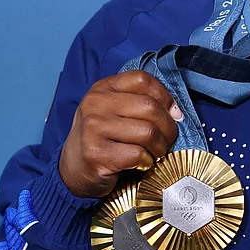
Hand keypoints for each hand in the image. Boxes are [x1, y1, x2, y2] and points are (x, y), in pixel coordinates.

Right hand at [58, 71, 182, 198]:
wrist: (73, 170)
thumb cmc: (102, 139)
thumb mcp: (114, 111)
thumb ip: (141, 103)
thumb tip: (176, 112)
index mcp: (102, 88)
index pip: (143, 80)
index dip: (165, 97)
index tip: (172, 114)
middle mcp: (95, 103)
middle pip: (150, 107)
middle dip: (168, 127)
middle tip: (167, 140)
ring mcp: (93, 128)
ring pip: (148, 132)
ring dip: (159, 147)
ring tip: (154, 153)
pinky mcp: (96, 154)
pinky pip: (138, 154)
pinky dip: (146, 161)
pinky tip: (140, 164)